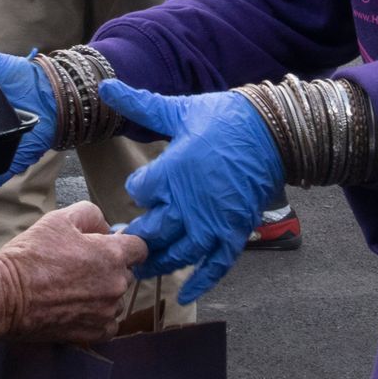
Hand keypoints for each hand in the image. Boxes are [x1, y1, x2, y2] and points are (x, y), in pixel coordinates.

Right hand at [0, 202, 146, 342]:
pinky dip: (97, 317)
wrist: (5, 297)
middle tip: (80, 268)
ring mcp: (107, 311)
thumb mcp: (59, 219)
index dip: (126, 244)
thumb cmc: (30, 257)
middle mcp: (116, 284)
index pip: (141, 248)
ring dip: (103, 294)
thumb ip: (91, 215)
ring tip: (73, 290)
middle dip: (110, 269)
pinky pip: (108, 324)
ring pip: (116, 299)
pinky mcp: (95, 333)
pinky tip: (77, 309)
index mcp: (112, 254)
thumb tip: (106, 227)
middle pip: (127, 274)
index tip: (111, 247)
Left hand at [102, 80, 284, 303]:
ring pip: (178, 253)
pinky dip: (200, 281)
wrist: (273, 132)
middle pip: (151, 230)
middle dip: (135, 235)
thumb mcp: (179, 111)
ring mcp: (212, 222)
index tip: (141, 187)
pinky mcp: (234, 233)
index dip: (137, 188)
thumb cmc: (223, 118)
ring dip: (158, 262)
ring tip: (141, 268)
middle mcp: (188, 203)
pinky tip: (184, 294)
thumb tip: (104, 84)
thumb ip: (140, 105)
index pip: (138, 190)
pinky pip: (215, 266)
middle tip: (123, 240)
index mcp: (171, 172)